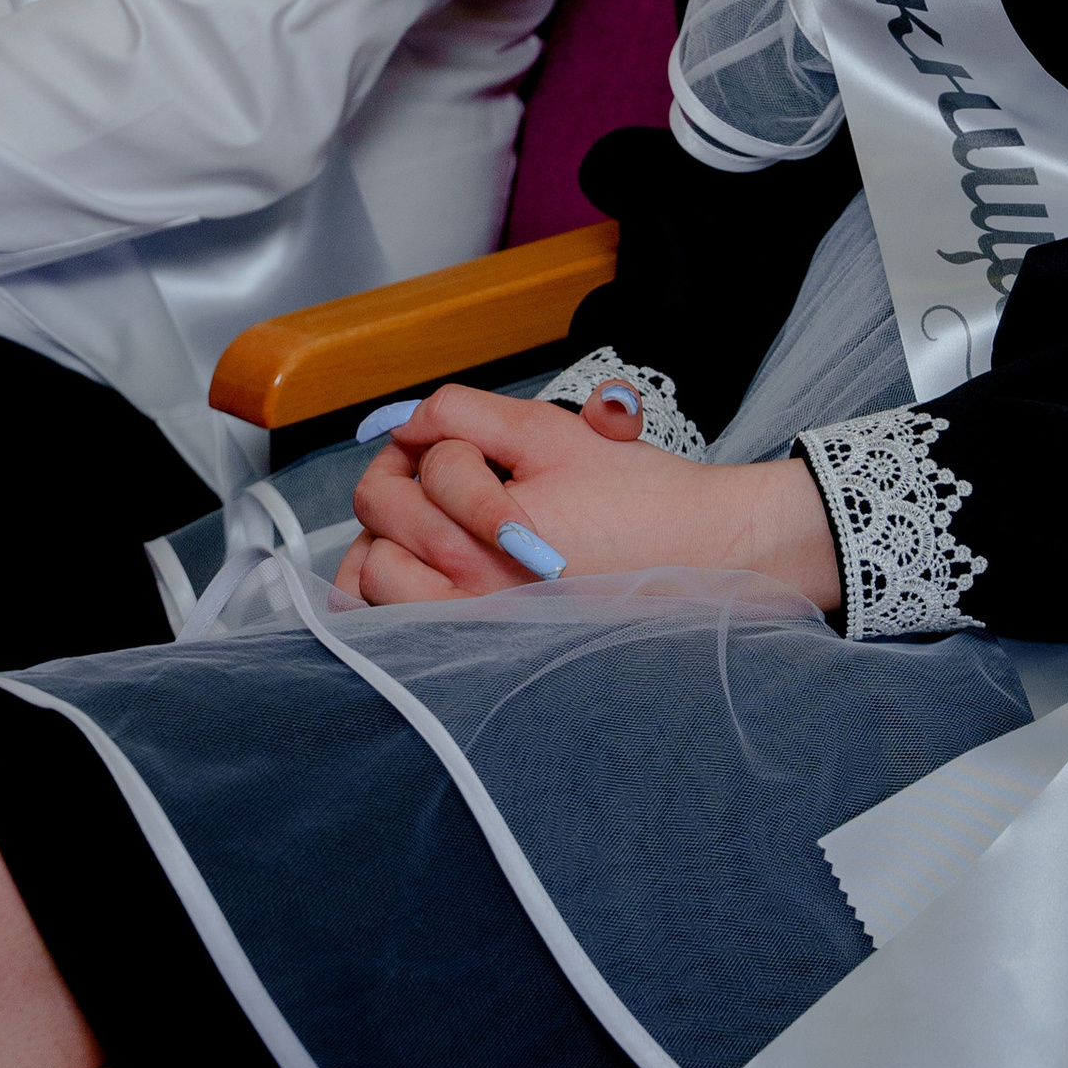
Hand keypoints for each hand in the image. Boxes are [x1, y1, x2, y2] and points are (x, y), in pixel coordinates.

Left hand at [339, 383, 840, 610]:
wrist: (697, 557)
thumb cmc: (635, 498)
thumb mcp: (552, 432)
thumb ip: (468, 414)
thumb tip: (407, 419)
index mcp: (486, 537)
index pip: (416, 461)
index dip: (427, 431)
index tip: (448, 433)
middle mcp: (469, 596)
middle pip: (380, 512)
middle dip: (400, 473)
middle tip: (431, 465)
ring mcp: (469, 631)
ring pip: (370, 580)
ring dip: (387, 535)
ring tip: (426, 518)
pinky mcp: (476, 652)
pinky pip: (394, 629)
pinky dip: (390, 593)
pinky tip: (422, 566)